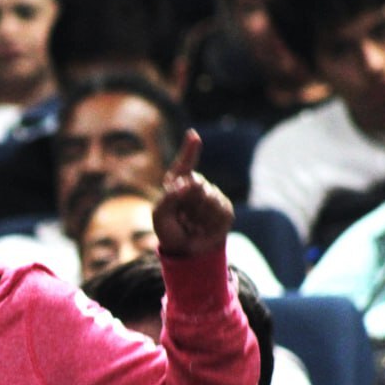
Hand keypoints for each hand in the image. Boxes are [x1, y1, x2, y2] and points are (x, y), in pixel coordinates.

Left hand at [153, 129, 232, 257]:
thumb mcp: (159, 215)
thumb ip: (168, 198)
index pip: (184, 164)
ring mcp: (212, 195)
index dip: (189, 149)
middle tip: (182, 216)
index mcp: (177, 183)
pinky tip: (203, 228)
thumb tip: (186, 185)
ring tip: (192, 223)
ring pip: (210, 199)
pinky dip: (209, 223)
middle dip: (189, 201)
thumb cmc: (169, 229)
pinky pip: (220, 211)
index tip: (193, 135)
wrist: (185, 249)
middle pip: (197, 183)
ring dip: (198, 216)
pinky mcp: (225, 208)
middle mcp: (195, 185)